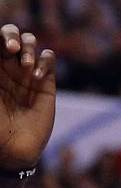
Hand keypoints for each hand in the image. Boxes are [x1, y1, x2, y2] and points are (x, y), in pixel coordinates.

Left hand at [0, 24, 55, 169]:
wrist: (12, 152)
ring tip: (25, 65)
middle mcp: (8, 67)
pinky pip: (48, 57)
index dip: (0, 38)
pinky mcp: (45, 81)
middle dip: (12, 35)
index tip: (3, 48)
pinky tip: (36, 77)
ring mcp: (27, 72)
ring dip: (28, 46)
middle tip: (13, 47)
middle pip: (12, 36)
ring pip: (30, 41)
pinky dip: (43, 61)